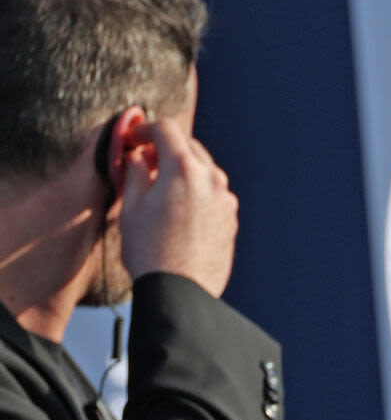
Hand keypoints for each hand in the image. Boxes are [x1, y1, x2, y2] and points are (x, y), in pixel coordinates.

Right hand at [118, 117, 237, 296]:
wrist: (181, 290)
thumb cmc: (150, 250)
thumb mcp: (131, 206)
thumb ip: (134, 172)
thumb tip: (137, 157)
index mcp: (185, 170)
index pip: (166, 129)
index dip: (144, 129)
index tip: (132, 139)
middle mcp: (212, 179)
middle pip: (188, 146)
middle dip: (164, 147)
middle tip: (142, 161)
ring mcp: (226, 199)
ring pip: (203, 169)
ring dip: (181, 168)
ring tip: (157, 186)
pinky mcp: (231, 218)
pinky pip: (212, 192)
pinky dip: (195, 188)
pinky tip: (177, 206)